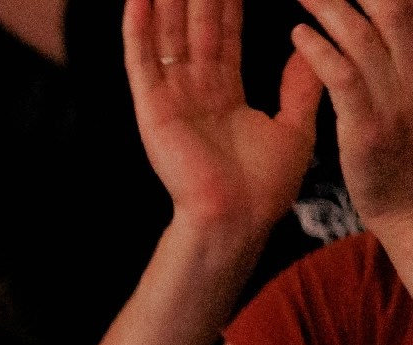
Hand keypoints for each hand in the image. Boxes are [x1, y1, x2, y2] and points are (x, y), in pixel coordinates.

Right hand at [127, 0, 321, 238]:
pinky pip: (142, 65)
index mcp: (223, 95)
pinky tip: (139, 0)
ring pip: (168, 38)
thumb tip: (310, 53)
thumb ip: (300, 88)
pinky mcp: (153, 111)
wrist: (236, 218)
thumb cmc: (263, 187)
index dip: (228, 3)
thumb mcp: (295, 127)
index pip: (225, 36)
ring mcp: (170, 101)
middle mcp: (193, 93)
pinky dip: (138, 32)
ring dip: (165, 3)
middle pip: (195, 29)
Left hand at [293, 0, 412, 239]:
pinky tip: (296, 34)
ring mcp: (394, 99)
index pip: (402, 10)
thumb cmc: (398, 154)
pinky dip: (321, 53)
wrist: (411, 210)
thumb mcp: (396, 98)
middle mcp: (412, 72)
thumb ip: (383, 61)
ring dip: (330, 6)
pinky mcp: (370, 127)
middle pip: (391, 10)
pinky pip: (346, 80)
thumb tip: (361, 29)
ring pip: (365, 36)